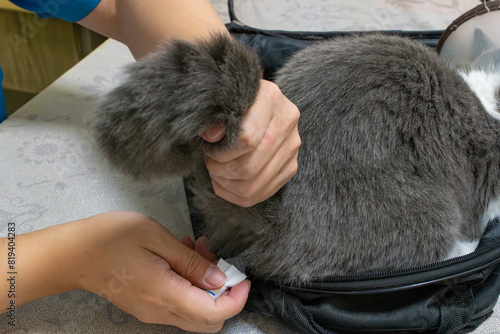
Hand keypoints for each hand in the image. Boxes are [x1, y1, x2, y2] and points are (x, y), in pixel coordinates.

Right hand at [2, 212, 249, 332]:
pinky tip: (180, 255)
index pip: (215, 314)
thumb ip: (190, 262)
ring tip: (194, 248)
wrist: (73, 254)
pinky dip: (189, 285)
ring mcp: (152, 313)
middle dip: (224, 293)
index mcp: (165, 294)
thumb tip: (220, 280)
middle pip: (209, 322)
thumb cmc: (111, 237)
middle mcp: (161, 312)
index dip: (237, 299)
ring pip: (195, 312)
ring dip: (205, 285)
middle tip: (214, 258)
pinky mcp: (146, 307)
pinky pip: (179, 304)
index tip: (243, 277)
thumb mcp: (156, 238)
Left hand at [201, 80, 300, 207]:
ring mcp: (292, 147)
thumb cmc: (233, 104)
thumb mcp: (221, 103)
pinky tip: (226, 181)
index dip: (221, 152)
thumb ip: (214, 118)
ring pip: (253, 186)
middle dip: (221, 171)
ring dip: (227, 184)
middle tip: (211, 162)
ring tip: (217, 171)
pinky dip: (236, 194)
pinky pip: (261, 194)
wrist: (254, 103)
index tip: (209, 148)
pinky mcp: (291, 166)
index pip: (246, 139)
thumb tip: (211, 136)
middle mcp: (287, 123)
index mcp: (270, 99)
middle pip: (249, 167)